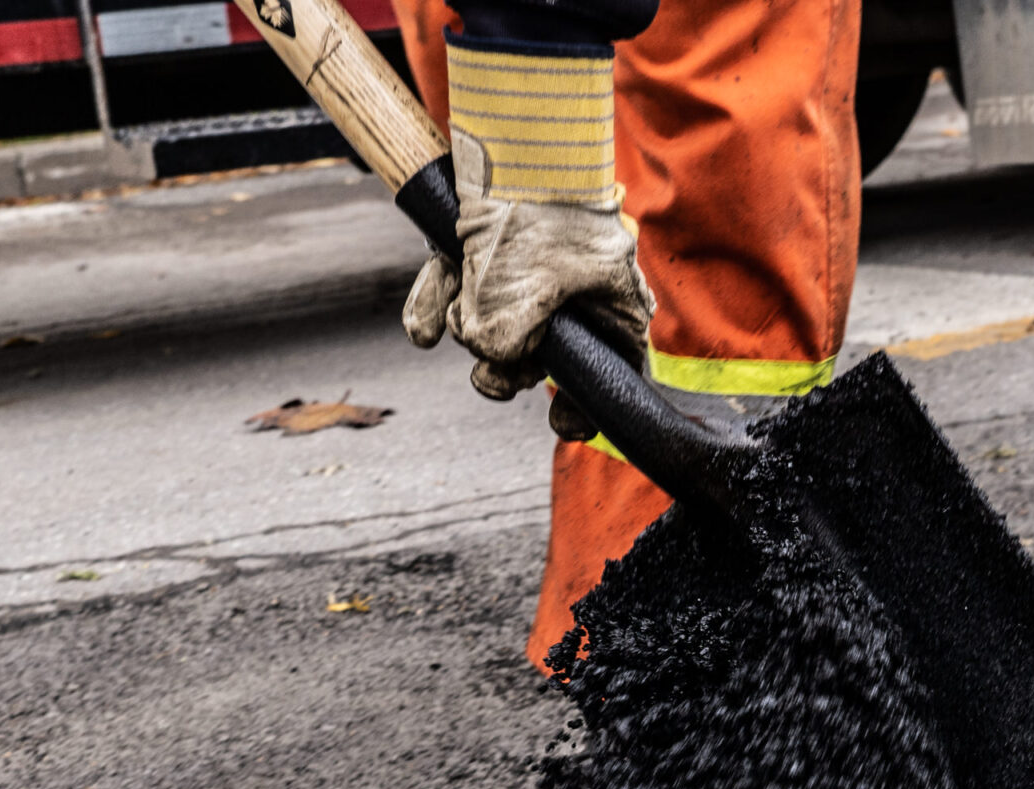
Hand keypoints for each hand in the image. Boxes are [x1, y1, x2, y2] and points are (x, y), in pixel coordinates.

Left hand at [401, 127, 653, 441]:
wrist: (507, 123)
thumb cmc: (536, 208)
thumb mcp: (523, 291)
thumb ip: (506, 344)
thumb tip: (489, 358)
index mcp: (610, 309)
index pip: (609, 378)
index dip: (583, 408)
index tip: (558, 420)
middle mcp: (572, 297)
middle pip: (534, 363)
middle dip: (502, 365)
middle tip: (489, 353)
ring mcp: (525, 274)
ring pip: (488, 332)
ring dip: (463, 326)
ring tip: (461, 291)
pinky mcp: (482, 252)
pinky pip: (456, 300)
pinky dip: (435, 309)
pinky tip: (422, 324)